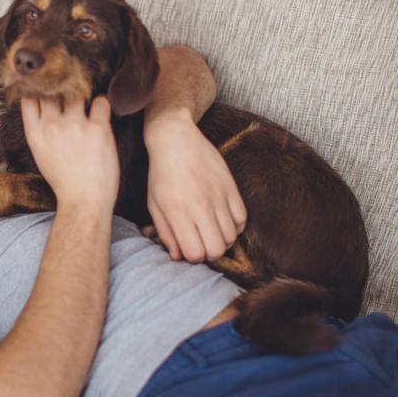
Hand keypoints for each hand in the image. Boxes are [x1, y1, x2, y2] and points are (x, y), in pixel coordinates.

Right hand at [21, 96, 119, 210]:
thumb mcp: (41, 154)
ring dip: (83, 96)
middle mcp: (52, 125)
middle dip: (61, 89)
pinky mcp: (97, 128)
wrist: (83, 201)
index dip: (38, 89)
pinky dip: (103, 105)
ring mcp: (74, 125)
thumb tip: (45, 107)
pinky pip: (101, 102)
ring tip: (88, 107)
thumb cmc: (64, 181)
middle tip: (71, 95)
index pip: (29, 97)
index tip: (47, 90)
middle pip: (52, 89)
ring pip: (77, 93)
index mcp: (35, 133)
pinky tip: (101, 114)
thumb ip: (41, 129)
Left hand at [145, 112, 246, 261]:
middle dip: (209, 252)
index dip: (192, 255)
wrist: (176, 139)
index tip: (187, 246)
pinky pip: (242, 219)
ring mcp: (219, 196)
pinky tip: (223, 220)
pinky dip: (235, 226)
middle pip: (217, 249)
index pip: (195, 253)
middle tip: (201, 242)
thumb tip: (179, 256)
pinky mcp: (231, 187)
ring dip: (222, 240)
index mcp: (178, 212)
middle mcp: (200, 206)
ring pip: (232, 237)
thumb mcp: (155, 204)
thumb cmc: (161, 174)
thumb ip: (166, 232)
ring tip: (210, 231)